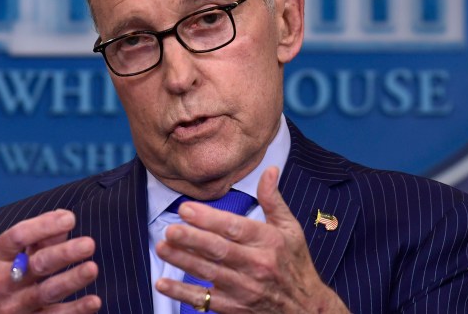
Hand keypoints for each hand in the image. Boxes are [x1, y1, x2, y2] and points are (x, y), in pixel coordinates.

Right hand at [0, 209, 100, 313]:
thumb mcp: (4, 254)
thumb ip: (36, 237)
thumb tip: (65, 220)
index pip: (17, 237)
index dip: (43, 226)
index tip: (69, 218)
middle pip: (34, 265)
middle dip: (63, 254)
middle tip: (88, 244)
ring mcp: (10, 307)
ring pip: (45, 293)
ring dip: (71, 281)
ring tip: (92, 269)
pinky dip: (74, 311)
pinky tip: (93, 301)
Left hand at [155, 167, 348, 312]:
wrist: (306, 309)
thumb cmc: (295, 263)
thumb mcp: (290, 228)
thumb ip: (273, 199)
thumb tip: (270, 168)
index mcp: (268, 241)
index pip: (235, 228)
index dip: (209, 219)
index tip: (186, 208)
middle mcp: (256, 265)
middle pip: (219, 251)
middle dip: (192, 239)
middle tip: (170, 229)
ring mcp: (245, 289)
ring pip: (209, 273)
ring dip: (183, 261)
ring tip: (162, 247)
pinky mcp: (234, 307)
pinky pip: (205, 300)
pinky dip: (183, 293)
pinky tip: (162, 284)